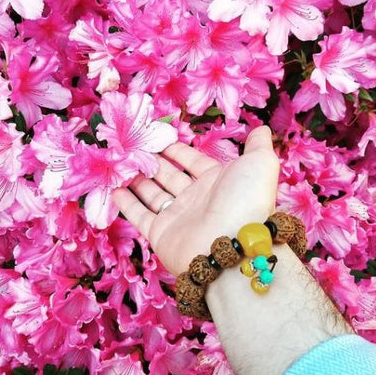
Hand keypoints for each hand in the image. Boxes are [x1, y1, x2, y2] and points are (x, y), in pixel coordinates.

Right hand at [113, 126, 279, 275]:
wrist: (232, 245)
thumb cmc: (245, 200)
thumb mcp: (260, 164)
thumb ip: (258, 145)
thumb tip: (261, 129)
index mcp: (217, 181)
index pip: (192, 161)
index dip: (176, 149)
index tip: (158, 137)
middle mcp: (196, 199)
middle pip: (169, 176)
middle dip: (152, 162)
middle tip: (133, 148)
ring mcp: (178, 217)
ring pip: (152, 194)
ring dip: (137, 179)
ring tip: (121, 164)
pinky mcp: (160, 234)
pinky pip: (140, 215)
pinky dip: (127, 203)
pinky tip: (114, 190)